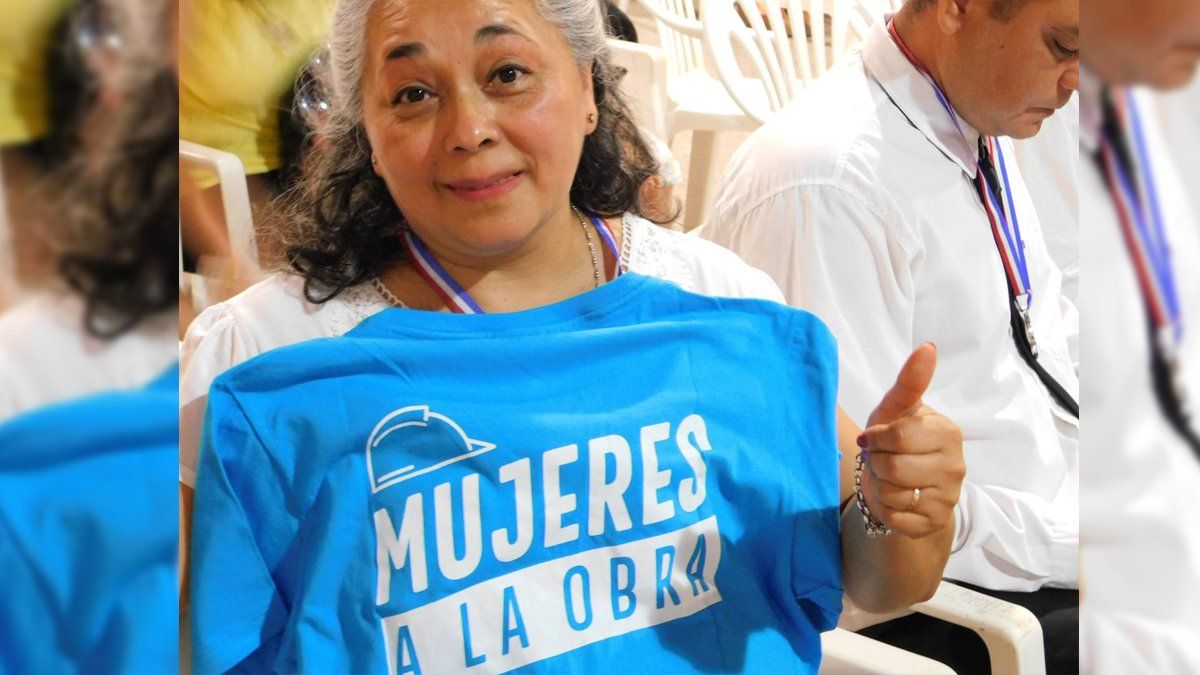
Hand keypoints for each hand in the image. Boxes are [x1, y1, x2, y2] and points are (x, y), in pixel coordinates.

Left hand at [860, 343, 964, 538]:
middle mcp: (956, 466)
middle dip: (876, 464)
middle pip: (892, 468)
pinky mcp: (937, 523)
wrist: (901, 484)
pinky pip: (895, 518)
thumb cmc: (896, 440)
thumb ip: (910, 382)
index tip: (874, 438)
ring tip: (888, 479)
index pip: (898, 436)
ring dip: (879, 487)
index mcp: (947, 432)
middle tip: (882, 460)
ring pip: (893, 494)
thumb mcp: (896, 410)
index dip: (875, 439)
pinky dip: (885, 510)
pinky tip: (895, 500)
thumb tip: (927, 347)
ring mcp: (950, 497)